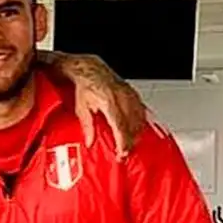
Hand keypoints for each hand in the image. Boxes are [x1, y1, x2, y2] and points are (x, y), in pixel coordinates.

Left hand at [38, 51, 155, 159]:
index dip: (122, 142)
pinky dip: (141, 122)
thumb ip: (87, 126)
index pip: (120, 126)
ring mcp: (129, 95)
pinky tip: (138, 130)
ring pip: (139, 118)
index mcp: (109, 102)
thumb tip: (89, 141)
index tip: (122, 152)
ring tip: (131, 145)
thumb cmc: (86, 86)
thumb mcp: (81, 107)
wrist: (91, 70)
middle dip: (130, 142)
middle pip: (132, 125)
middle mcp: (121, 98)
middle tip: (124, 153)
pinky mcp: (133, 93)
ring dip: (136, 134)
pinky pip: (141, 110)